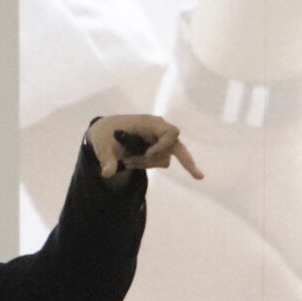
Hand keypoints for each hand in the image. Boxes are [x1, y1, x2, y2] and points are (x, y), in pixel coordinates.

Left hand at [86, 113, 203, 182]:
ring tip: (128, 161)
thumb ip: (107, 159)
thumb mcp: (102, 146)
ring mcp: (161, 140)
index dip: (163, 145)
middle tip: (199, 177)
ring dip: (148, 164)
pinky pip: (161, 161)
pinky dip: (148, 165)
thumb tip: (107, 173)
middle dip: (187, 162)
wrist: (107, 132)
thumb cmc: (106, 134)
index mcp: (149, 123)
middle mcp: (159, 130)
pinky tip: (133, 161)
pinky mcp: (160, 148)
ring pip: (165, 159)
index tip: (148, 153)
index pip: (170, 132)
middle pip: (178, 147)